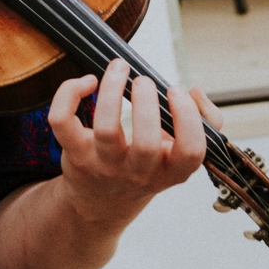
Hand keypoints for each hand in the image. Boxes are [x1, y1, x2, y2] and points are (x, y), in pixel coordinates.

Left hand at [47, 59, 218, 229]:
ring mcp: (104, 165)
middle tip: (144, 81)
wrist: (101, 201)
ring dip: (112, 91)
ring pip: (106, 130)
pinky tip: (86, 81)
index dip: (188, 120)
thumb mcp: (180, 154)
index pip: (190, 154)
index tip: (176, 92)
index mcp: (170, 171)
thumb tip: (193, 90)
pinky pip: (63, 122)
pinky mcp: (74, 154)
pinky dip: (69, 94)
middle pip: (146, 145)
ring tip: (119, 67)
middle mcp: (138, 172)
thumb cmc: (146, 166)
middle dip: (146, 105)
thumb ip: (205, 122)